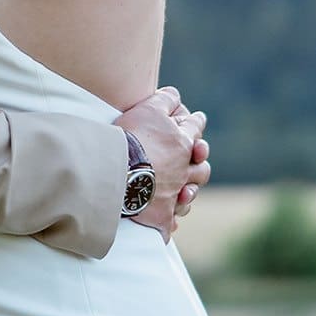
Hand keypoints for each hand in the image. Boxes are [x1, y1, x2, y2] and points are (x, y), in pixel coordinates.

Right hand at [115, 86, 211, 240]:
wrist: (115, 173)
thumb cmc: (130, 139)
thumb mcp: (147, 110)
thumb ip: (164, 100)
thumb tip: (174, 94)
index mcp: (181, 143)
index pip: (194, 128)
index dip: (196, 122)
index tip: (198, 119)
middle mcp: (183, 169)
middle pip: (200, 167)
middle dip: (199, 163)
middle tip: (196, 161)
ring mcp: (173, 194)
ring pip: (189, 195)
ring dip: (188, 193)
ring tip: (185, 193)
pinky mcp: (161, 216)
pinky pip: (170, 221)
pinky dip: (170, 220)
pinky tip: (169, 220)